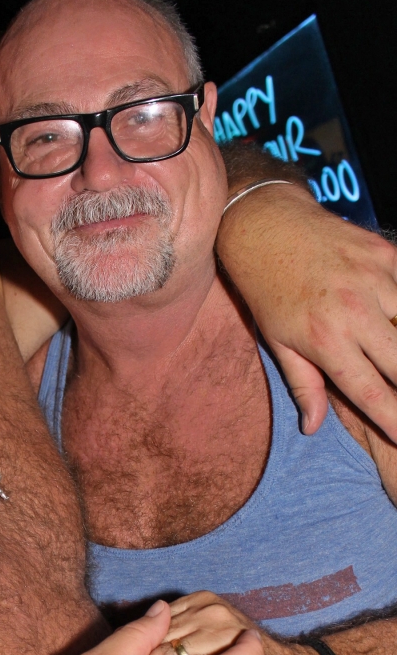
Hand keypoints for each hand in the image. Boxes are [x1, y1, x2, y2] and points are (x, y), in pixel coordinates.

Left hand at [216, 184, 396, 440]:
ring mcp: (376, 280)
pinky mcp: (388, 256)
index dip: (393, 419)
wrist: (269, 227)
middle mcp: (355, 312)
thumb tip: (313, 427)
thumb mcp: (279, 343)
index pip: (371, 392)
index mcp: (326, 340)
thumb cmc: (269, 292)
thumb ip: (303, 386)